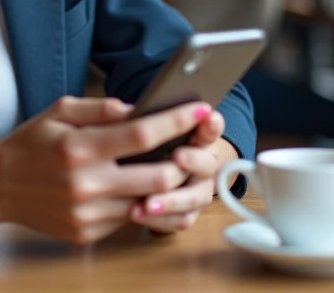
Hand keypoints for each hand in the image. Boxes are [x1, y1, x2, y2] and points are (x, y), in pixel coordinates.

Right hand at [0, 96, 213, 244]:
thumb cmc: (30, 144)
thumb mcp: (59, 111)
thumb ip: (100, 108)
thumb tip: (137, 108)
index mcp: (79, 147)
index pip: (142, 134)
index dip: (177, 121)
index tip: (200, 109)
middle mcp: (85, 184)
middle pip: (158, 177)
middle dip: (184, 161)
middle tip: (191, 147)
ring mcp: (86, 214)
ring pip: (148, 203)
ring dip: (165, 186)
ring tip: (170, 167)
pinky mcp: (85, 233)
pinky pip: (127, 219)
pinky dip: (139, 203)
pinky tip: (138, 187)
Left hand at [129, 111, 236, 233]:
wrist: (145, 172)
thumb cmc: (137, 142)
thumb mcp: (133, 127)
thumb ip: (134, 119)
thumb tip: (123, 113)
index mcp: (196, 136)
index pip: (209, 128)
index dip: (211, 124)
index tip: (208, 117)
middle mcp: (202, 163)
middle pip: (207, 163)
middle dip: (194, 159)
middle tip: (178, 156)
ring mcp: (197, 190)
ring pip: (196, 197)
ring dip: (174, 199)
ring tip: (149, 203)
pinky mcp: (185, 213)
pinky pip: (181, 220)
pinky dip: (161, 219)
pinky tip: (138, 214)